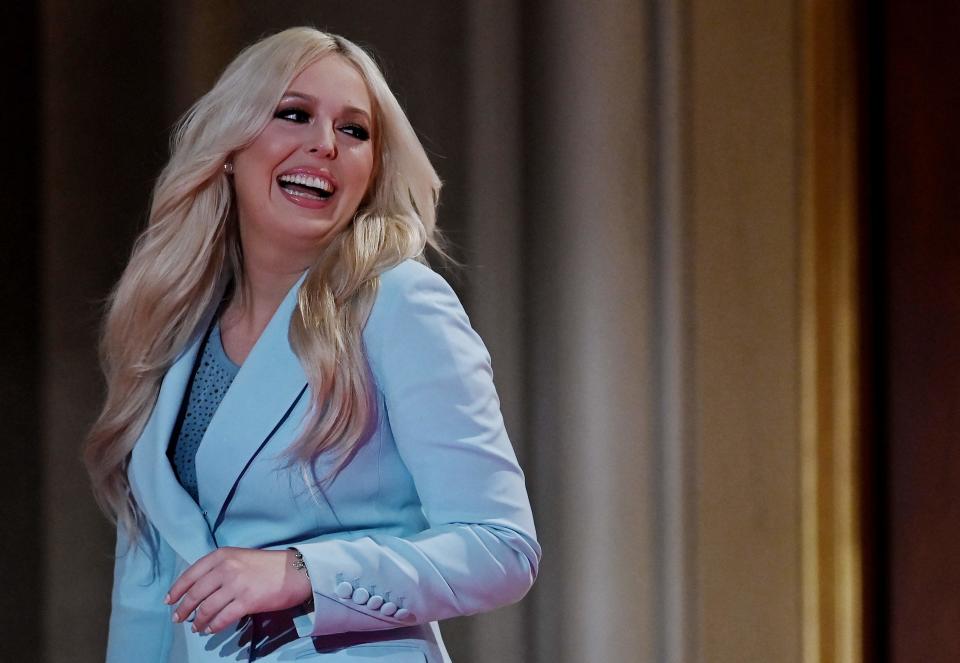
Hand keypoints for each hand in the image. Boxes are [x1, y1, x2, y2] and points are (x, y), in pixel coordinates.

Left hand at [165, 547, 311, 634]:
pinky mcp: (247, 601)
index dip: (177, 590)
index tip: (169, 600)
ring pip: (206, 608)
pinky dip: (213, 626)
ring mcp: (236, 585)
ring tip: (196, 627)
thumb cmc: (268, 565)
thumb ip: (220, 568)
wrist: (296, 571)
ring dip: (197, 621)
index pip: (191, 574)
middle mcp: (226, 568)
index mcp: (222, 555)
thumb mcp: (240, 557)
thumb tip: (199, 589)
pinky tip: (210, 629)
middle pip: (195, 593)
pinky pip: (222, 618)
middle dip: (183, 608)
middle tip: (178, 618)